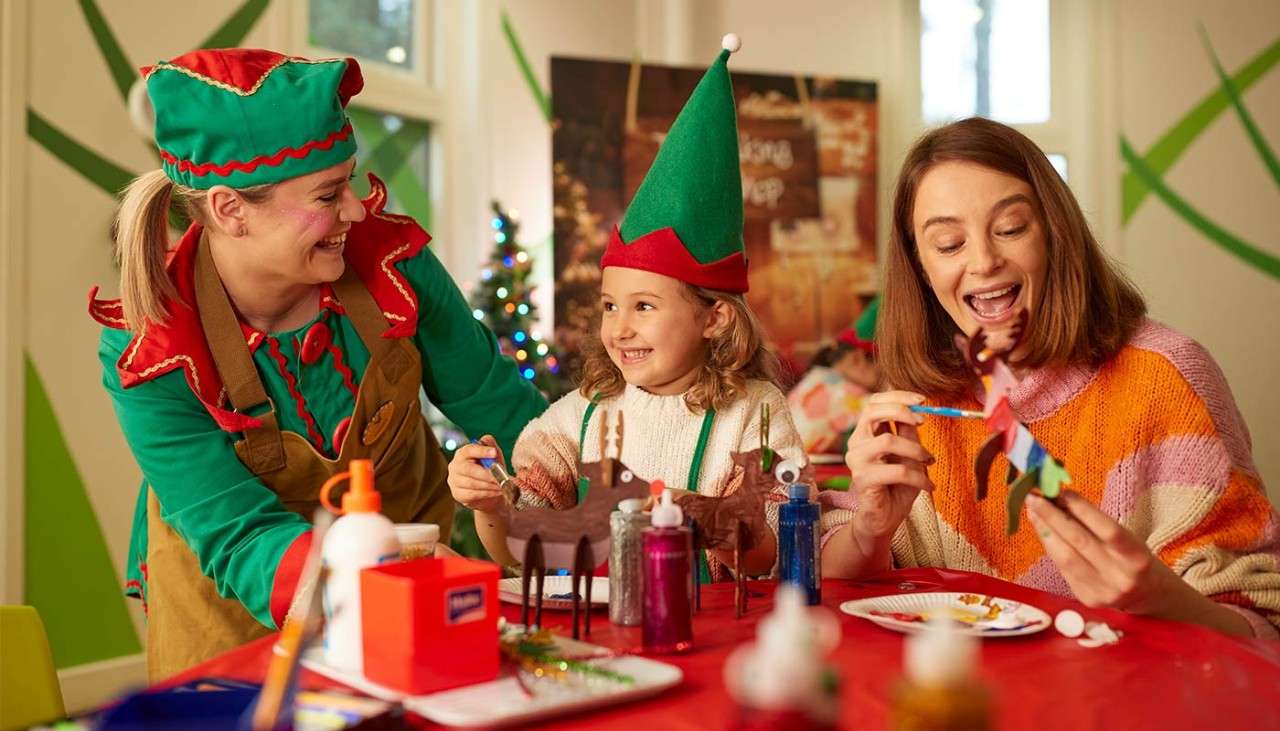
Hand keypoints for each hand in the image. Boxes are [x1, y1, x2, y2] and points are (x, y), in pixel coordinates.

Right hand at [446, 436, 506, 512]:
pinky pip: (471, 494)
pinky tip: (496, 492)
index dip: (482, 451)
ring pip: (471, 483)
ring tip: (501, 486)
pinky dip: (486, 494)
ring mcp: (454, 481)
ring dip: (489, 485)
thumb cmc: (491, 471)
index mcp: (463, 453)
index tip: (494, 453)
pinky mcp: (457, 494)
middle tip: (501, 478)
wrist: (490, 492)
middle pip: (468, 469)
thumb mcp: (494, 457)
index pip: (469, 450)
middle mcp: (455, 466)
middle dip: (487, 474)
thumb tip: (487, 439)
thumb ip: (491, 446)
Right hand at [844, 391, 934, 540]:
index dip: (896, 396)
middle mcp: (857, 443)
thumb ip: (909, 434)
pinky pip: (896, 471)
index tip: (921, 400)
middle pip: (872, 412)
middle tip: (923, 422)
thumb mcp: (909, 455)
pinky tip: (928, 485)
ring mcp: (856, 461)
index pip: (873, 403)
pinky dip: (919, 477)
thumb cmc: (897, 486)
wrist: (885, 519)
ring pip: (887, 441)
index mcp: (866, 433)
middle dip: (901, 411)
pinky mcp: (863, 480)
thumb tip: (919, 410)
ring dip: (916, 450)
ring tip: (929, 462)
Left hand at [1024, 491, 1252, 636]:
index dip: (1082, 509)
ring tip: (1033, 512)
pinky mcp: (1087, 599)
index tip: (1060, 491)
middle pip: (1079, 542)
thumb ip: (1096, 523)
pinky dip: (1051, 548)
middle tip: (1033, 497)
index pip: (1107, 529)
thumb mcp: (1127, 539)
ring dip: (1045, 531)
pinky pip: (1062, 569)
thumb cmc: (1135, 559)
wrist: (1149, 597)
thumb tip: (1061, 497)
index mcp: (1137, 558)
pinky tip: (1044, 532)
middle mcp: (1120, 577)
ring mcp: (1102, 591)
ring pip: (1064, 557)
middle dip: (1052, 517)